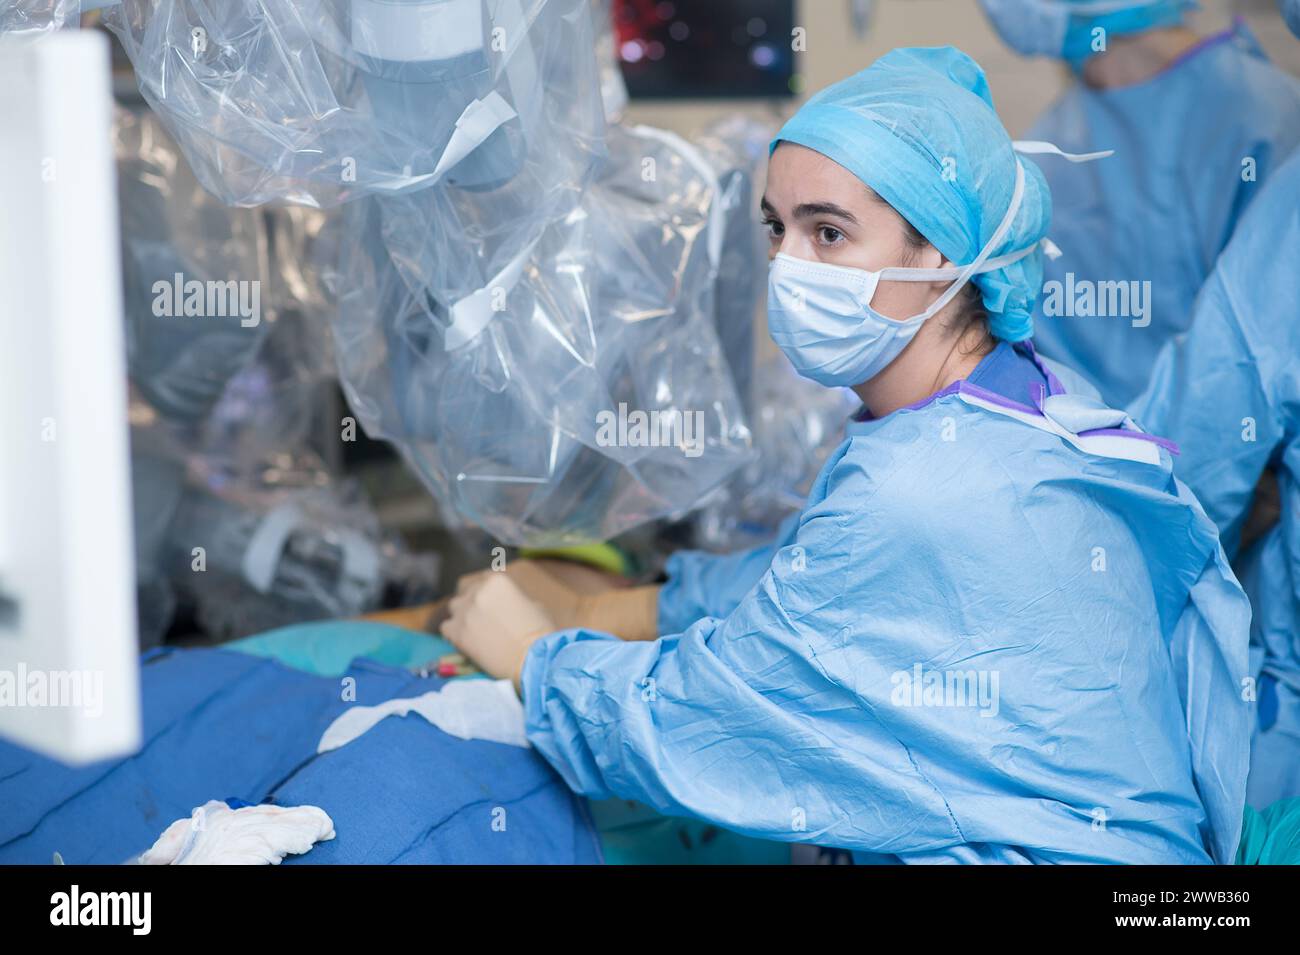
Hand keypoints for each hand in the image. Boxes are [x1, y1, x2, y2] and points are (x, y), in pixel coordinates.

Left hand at [442, 571, 557, 688]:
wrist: (530, 660)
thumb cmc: (540, 632)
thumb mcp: (533, 603)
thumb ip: (512, 597)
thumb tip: (505, 603)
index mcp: (497, 580)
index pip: (484, 578)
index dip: (488, 590)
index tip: (492, 601)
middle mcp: (477, 591)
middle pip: (467, 590)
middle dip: (474, 600)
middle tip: (483, 616)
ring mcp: (464, 612)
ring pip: (454, 607)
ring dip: (462, 614)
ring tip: (473, 628)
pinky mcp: (456, 633)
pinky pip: (446, 627)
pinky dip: (453, 632)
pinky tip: (465, 640)